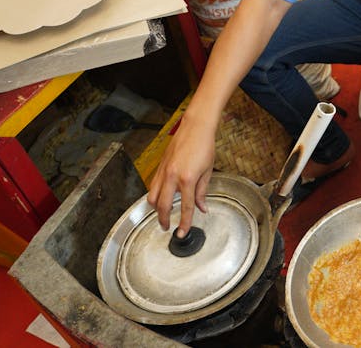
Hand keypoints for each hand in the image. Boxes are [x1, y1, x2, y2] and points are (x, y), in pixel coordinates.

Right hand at [146, 113, 216, 236]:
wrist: (196, 127)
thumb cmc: (204, 146)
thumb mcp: (208, 171)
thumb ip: (202, 192)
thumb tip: (202, 208)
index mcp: (187, 179)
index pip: (185, 207)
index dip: (184, 223)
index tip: (182, 233)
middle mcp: (172, 176)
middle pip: (163, 205)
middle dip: (163, 219)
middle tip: (167, 227)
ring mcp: (163, 171)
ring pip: (152, 196)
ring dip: (156, 208)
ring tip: (162, 214)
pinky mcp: (160, 166)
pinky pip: (153, 185)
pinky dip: (155, 195)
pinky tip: (161, 198)